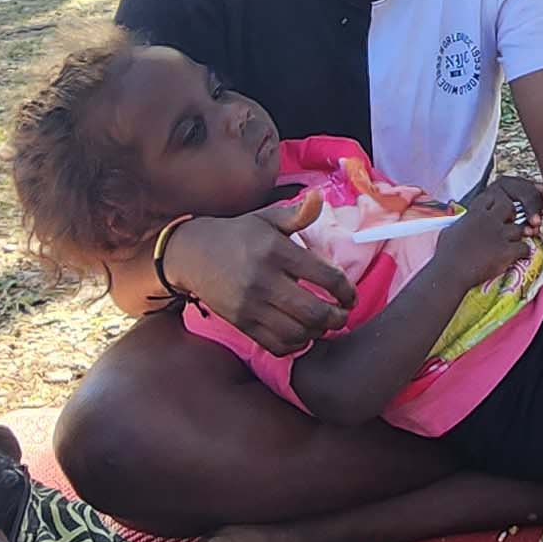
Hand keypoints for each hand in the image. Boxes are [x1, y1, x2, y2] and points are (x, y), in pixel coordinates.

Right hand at [162, 204, 358, 355]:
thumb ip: (298, 214)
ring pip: (297, 333)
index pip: (326, 277)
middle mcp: (264, 280)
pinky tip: (300, 334)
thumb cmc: (237, 234)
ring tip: (323, 324)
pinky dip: (295, 345)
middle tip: (343, 315)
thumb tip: (319, 196)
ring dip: (318, 333)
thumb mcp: (267, 219)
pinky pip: (276, 345)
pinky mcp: (241, 323)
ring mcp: (251, 305)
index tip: (350, 295)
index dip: (347, 290)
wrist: (192, 254)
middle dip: (337, 318)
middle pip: (314, 312)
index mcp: (276, 251)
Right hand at [433, 173, 542, 286]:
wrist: (450, 273)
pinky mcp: (506, 252)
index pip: (491, 197)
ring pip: (520, 228)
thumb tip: (462, 222)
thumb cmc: (446, 255)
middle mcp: (488, 221)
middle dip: (512, 214)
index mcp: (474, 214)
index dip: (495, 203)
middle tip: (509, 224)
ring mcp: (499, 235)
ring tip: (514, 242)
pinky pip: (525, 247)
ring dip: (519, 235)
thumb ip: (460, 224)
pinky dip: (524, 252)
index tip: (494, 212)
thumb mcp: (449, 232)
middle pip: (509, 206)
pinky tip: (519, 256)